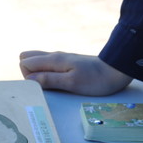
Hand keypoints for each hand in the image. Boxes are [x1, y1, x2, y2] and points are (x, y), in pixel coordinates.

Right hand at [19, 51, 133, 95]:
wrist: (118, 70)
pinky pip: (48, 65)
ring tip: (52, 85)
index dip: (28, 77)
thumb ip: (48, 80)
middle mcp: (54, 56)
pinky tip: (58, 81)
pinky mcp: (68, 62)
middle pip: (28, 59)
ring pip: (38, 61)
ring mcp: (61, 58)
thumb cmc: (96, 79)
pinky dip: (47, 72)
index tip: (43, 86)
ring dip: (38, 73)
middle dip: (29, 73)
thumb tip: (29, 80)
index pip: (25, 63)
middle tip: (45, 85)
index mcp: (53, 60)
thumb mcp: (71, 83)